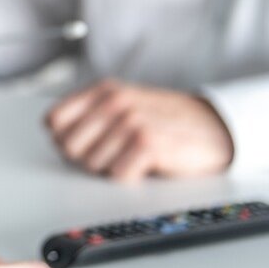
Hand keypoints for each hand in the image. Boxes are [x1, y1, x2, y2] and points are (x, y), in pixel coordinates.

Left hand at [43, 79, 234, 181]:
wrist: (214, 128)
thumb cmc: (166, 121)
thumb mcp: (123, 106)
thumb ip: (89, 114)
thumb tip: (55, 135)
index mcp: (102, 90)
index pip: (54, 121)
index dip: (66, 140)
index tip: (86, 144)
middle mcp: (114, 101)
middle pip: (69, 147)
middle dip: (88, 158)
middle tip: (115, 153)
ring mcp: (130, 120)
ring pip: (92, 164)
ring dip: (113, 167)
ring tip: (134, 155)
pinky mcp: (147, 143)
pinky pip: (118, 175)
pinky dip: (131, 177)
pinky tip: (146, 164)